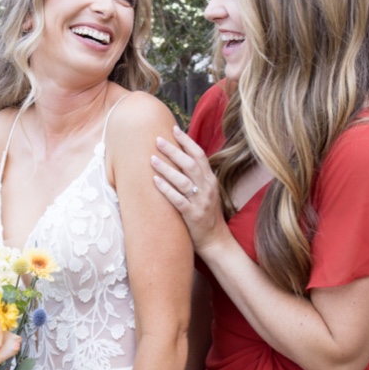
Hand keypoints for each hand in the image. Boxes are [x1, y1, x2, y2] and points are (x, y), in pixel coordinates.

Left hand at [152, 127, 227, 252]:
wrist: (216, 240)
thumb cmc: (207, 214)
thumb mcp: (207, 191)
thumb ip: (198, 176)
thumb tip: (181, 158)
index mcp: (211, 180)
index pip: (199, 155)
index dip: (187, 141)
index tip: (174, 129)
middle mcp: (207, 188)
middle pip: (190, 164)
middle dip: (173, 150)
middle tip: (157, 140)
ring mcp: (200, 202)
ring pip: (183, 180)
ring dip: (166, 168)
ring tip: (152, 159)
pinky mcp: (192, 215)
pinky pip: (178, 200)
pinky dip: (166, 189)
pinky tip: (155, 181)